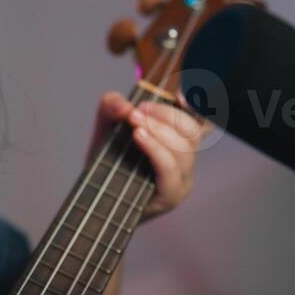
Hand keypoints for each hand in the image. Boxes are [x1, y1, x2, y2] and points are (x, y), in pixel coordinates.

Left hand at [86, 91, 208, 223]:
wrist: (94, 200)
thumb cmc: (106, 163)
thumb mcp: (106, 128)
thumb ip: (111, 107)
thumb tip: (124, 104)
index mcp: (179, 142)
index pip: (201, 121)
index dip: (199, 106)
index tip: (180, 95)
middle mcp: (186, 162)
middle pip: (192, 131)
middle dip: (164, 115)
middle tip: (135, 112)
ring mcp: (182, 181)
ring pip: (183, 149)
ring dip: (158, 130)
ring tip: (133, 123)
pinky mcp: (171, 196)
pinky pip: (170, 169)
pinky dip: (156, 149)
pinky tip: (139, 137)